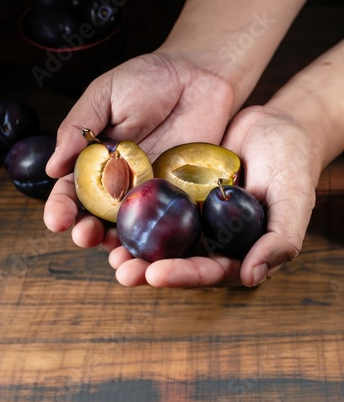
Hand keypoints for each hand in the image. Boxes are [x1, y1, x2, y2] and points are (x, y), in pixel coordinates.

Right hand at [44, 50, 235, 246]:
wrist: (199, 75)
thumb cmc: (148, 78)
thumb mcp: (105, 95)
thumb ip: (79, 129)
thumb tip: (51, 169)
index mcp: (97, 160)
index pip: (73, 190)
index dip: (62, 207)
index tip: (57, 219)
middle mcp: (122, 181)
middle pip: (100, 216)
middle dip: (88, 231)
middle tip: (84, 237)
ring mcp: (153, 189)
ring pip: (132, 227)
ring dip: (121, 245)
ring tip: (115, 255)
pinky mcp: (183, 193)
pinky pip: (170, 220)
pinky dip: (161, 239)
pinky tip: (153, 251)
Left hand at [108, 105, 320, 286]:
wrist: (276, 124)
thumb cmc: (292, 162)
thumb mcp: (294, 198)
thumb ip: (281, 238)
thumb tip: (252, 277)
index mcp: (239, 248)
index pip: (210, 271)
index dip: (184, 276)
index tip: (156, 275)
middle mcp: (212, 235)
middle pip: (177, 259)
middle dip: (147, 268)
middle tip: (121, 270)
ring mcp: (193, 212)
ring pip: (160, 234)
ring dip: (132, 244)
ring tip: (106, 248)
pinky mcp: (179, 189)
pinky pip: (155, 201)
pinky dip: (135, 208)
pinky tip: (112, 210)